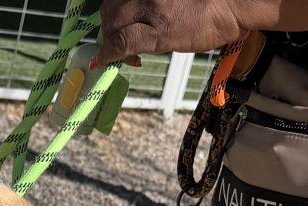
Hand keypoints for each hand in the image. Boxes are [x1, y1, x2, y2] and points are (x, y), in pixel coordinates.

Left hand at [96, 0, 284, 64]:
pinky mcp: (157, 32)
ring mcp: (152, 9)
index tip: (119, 23)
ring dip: (111, 41)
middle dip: (109, 27)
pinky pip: (122, 43)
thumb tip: (140, 13)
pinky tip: (109, 61)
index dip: (113, 10)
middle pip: (111, 9)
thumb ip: (154, 1)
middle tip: (118, 40)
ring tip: (122, 53)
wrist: (235, 3)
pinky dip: (110, 54)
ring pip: (113, 26)